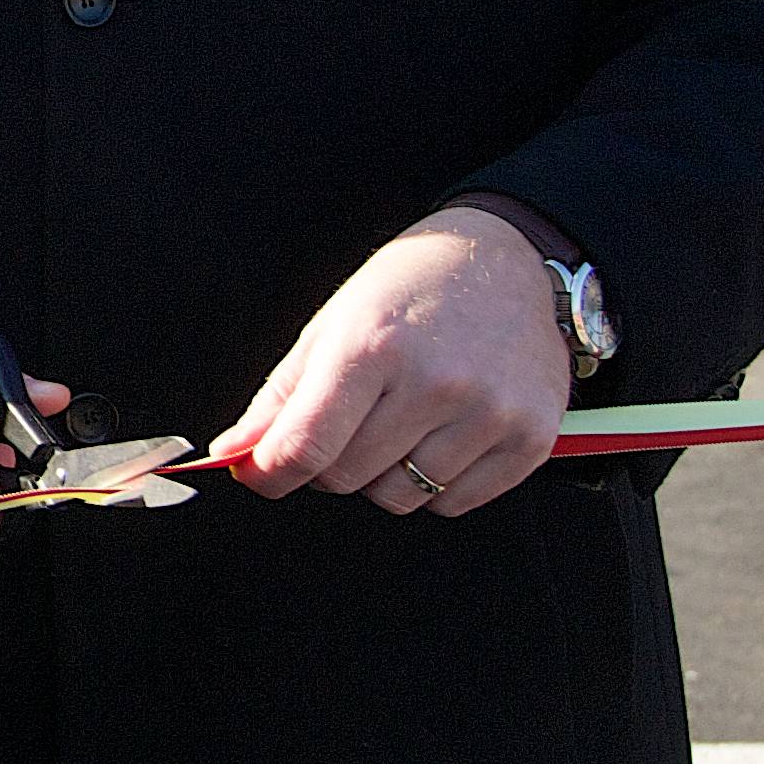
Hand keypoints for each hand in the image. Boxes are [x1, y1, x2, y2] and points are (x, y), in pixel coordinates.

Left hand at [210, 208, 571, 515]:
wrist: (510, 260)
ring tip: (399, 418)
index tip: (259, 474)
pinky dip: (434, 485)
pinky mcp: (528, 439)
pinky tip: (441, 433)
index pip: (306, 445)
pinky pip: (452, 504)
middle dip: (328, 462)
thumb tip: (234, 454)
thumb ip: (281, 396)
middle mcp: (435, 382)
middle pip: (347, 477)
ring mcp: (488, 413)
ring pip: (400, 498)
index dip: (270, 472)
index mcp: (373, 345)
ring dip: (382, 475)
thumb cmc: (414, 287)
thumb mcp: (335, 323)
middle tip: (348, 420)